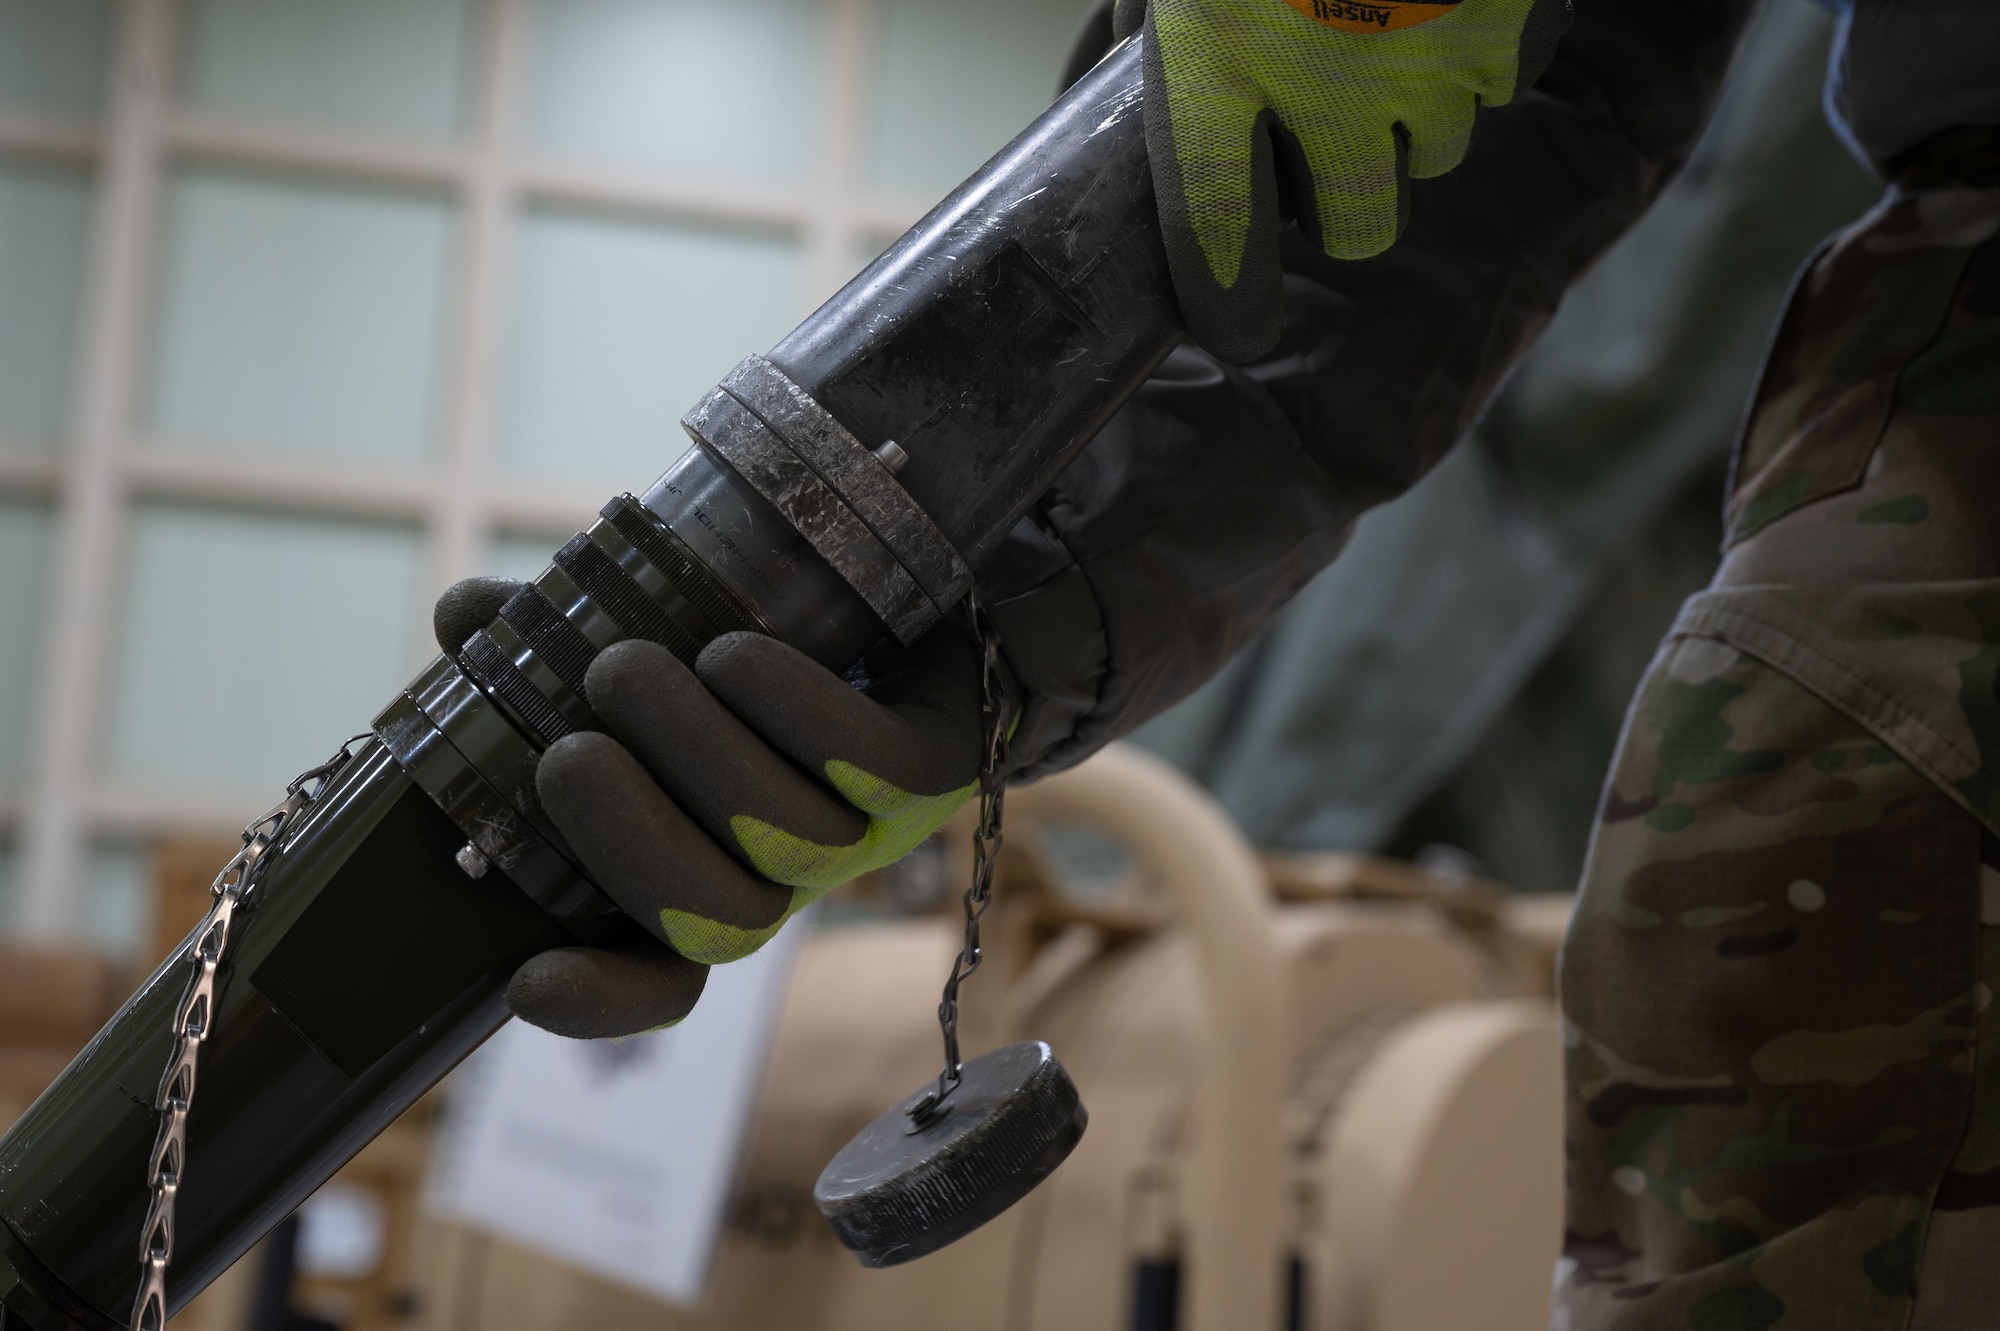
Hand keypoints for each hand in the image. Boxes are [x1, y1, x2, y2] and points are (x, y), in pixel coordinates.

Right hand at [431, 578, 984, 1034]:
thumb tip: (462, 616)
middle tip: (566, 754)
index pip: (667, 979)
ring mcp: (873, 828)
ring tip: (622, 668)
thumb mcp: (654, 647)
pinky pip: (869, 766)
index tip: (524, 983)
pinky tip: (733, 654)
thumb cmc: (773, 644)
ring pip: (789, 841)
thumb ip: (553, 642)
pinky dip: (790, 708)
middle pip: (722, 923)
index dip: (604, 1001)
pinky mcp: (937, 767)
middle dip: (630, 846)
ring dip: (695, 757)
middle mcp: (793, 872)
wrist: (939, 605)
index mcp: (716, 869)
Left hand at [1118, 0, 1569, 360]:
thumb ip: (1142, 19)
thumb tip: (1101, 76)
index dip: (1227, 298)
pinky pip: (1507, 78)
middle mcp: (1333, 87)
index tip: (1236, 323)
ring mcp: (1436, 58)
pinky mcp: (1518, 19)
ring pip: (1436, 152)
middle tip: (1322, 132)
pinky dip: (1483, 49)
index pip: (1218, 236)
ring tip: (1382, 30)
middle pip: (1355, 223)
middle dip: (1340, 198)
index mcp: (1223, 65)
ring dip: (1409, 115)